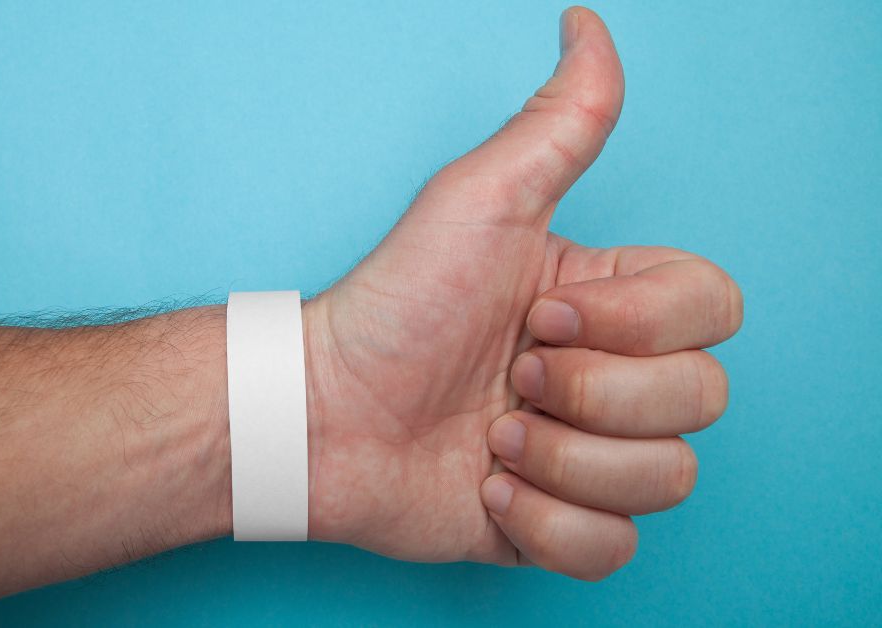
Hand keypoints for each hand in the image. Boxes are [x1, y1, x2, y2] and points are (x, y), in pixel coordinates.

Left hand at [302, 6, 742, 579]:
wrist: (322, 413)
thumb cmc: (395, 304)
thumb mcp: (480, 201)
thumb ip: (558, 123)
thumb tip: (587, 24)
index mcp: (612, 302)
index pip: (715, 314)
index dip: (635, 325)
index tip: (538, 313)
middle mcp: (611, 377)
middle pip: (701, 402)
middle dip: (590, 394)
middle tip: (507, 374)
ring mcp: (587, 456)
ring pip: (666, 480)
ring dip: (563, 462)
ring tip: (490, 435)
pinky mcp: (556, 526)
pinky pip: (614, 549)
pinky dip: (546, 526)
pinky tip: (486, 490)